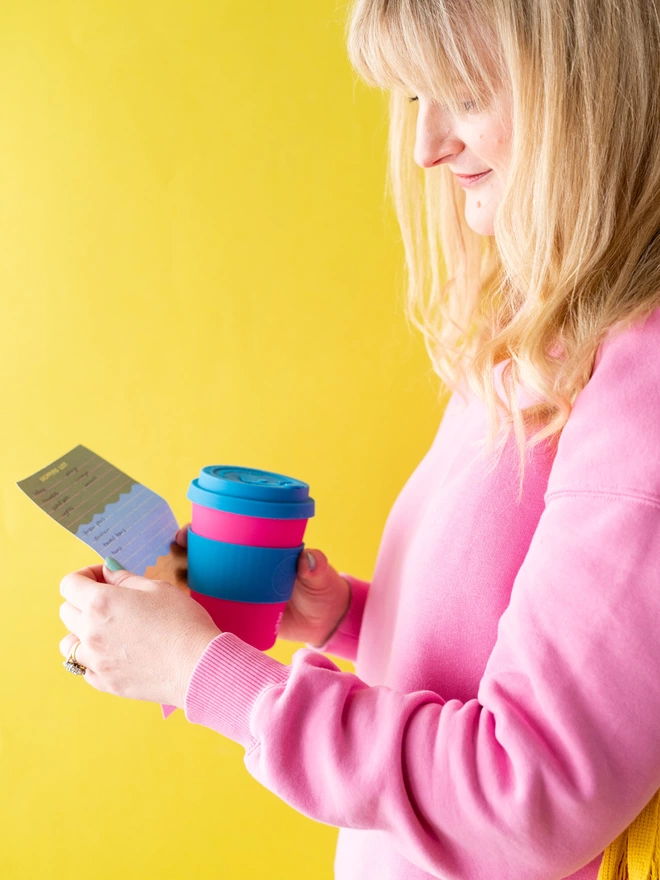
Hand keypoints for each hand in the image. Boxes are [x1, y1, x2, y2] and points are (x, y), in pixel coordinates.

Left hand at [58, 561, 221, 708]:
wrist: (198, 666)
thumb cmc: (183, 622)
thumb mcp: (157, 588)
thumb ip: (125, 579)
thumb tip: (108, 572)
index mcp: (101, 603)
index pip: (70, 584)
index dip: (84, 575)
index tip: (102, 577)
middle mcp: (90, 632)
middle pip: (66, 611)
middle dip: (83, 600)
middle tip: (109, 600)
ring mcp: (95, 661)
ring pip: (68, 643)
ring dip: (81, 632)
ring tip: (107, 630)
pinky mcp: (105, 682)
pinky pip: (84, 668)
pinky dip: (92, 658)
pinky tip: (114, 652)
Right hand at [174, 523, 350, 645]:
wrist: (326, 623)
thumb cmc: (323, 591)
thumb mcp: (320, 575)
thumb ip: (316, 567)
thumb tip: (308, 559)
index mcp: (257, 550)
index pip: (221, 534)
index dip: (199, 531)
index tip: (185, 533)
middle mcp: (241, 568)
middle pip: (203, 556)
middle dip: (182, 554)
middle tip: (174, 556)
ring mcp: (237, 592)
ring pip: (201, 582)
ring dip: (181, 581)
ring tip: (169, 583)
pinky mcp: (238, 615)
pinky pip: (210, 610)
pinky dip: (194, 612)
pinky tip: (178, 614)